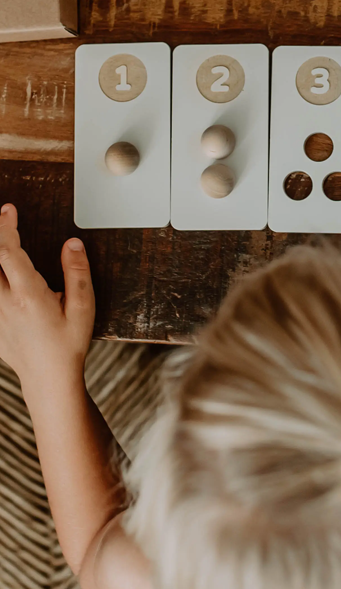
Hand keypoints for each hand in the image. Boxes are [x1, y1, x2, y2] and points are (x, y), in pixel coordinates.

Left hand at [0, 204, 94, 392]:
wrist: (48, 379)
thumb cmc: (68, 343)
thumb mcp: (83, 307)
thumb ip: (77, 272)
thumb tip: (71, 243)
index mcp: (28, 296)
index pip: (9, 253)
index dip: (6, 228)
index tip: (9, 210)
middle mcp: (4, 304)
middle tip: (0, 218)